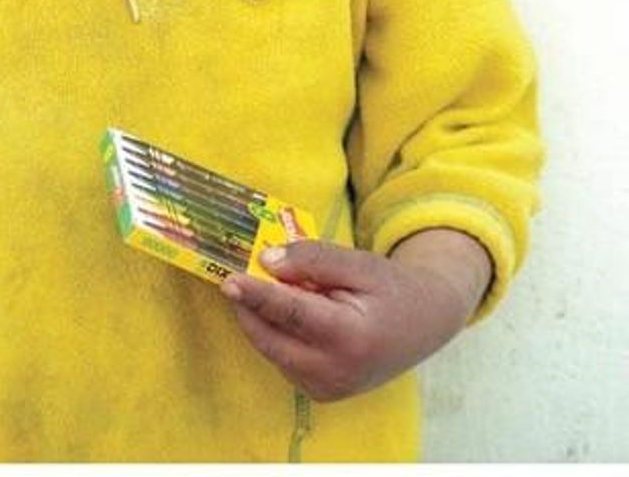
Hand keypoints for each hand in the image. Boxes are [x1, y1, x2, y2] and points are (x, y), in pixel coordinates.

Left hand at [220, 230, 491, 401]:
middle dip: (250, 306)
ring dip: (264, 317)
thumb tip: (266, 261)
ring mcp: (327, 389)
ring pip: (272, 348)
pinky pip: (282, 357)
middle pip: (271, 337)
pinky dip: (277, 331)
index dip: (257, 296)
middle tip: (239, 274)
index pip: (291, 314)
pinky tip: (296, 310)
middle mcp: (336, 373)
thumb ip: (312, 259)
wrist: (423, 324)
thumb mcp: (357, 263)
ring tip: (287, 289)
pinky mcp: (320, 392)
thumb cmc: (390, 288)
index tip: (228, 280)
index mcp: (350, 339)